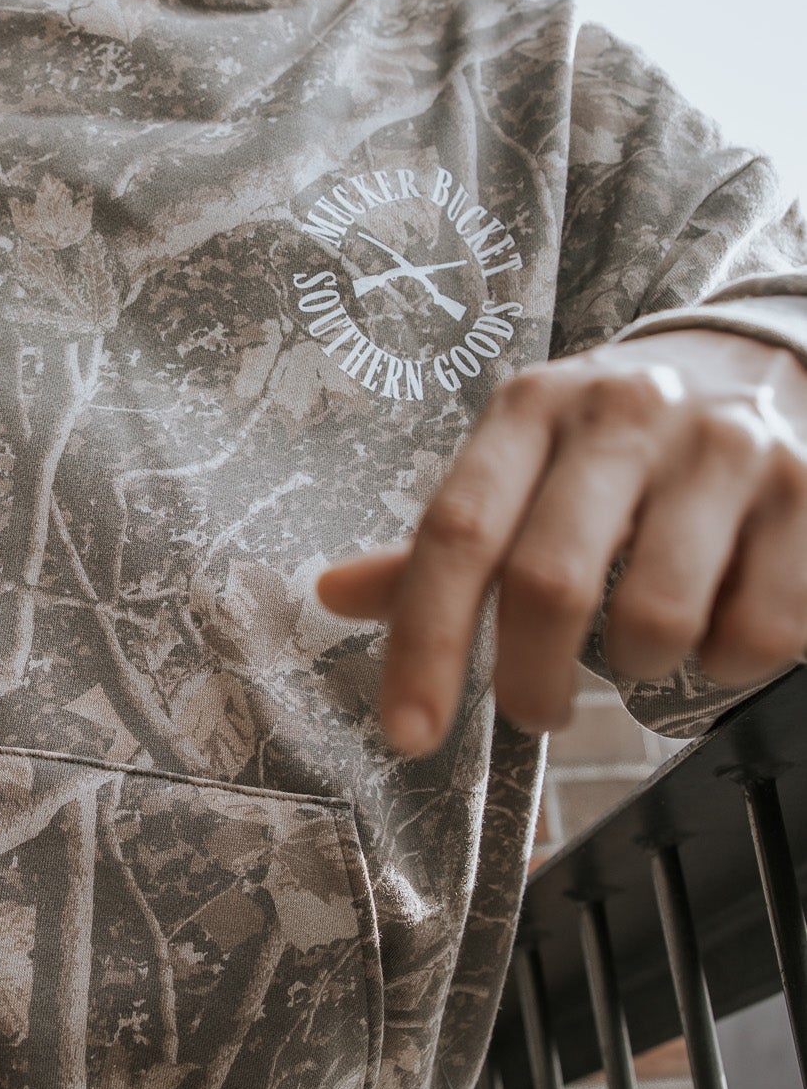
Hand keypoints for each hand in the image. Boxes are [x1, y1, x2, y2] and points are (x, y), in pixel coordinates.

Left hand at [317, 329, 806, 754]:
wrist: (756, 356)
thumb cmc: (617, 436)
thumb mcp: (523, 456)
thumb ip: (444, 537)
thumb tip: (330, 595)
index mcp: (532, 407)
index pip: (457, 530)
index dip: (425, 641)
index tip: (408, 732)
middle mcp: (624, 413)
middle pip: (550, 582)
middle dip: (530, 682)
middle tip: (535, 713)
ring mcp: (723, 447)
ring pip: (656, 620)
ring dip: (637, 672)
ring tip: (640, 646)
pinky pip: (758, 631)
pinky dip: (727, 664)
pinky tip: (716, 626)